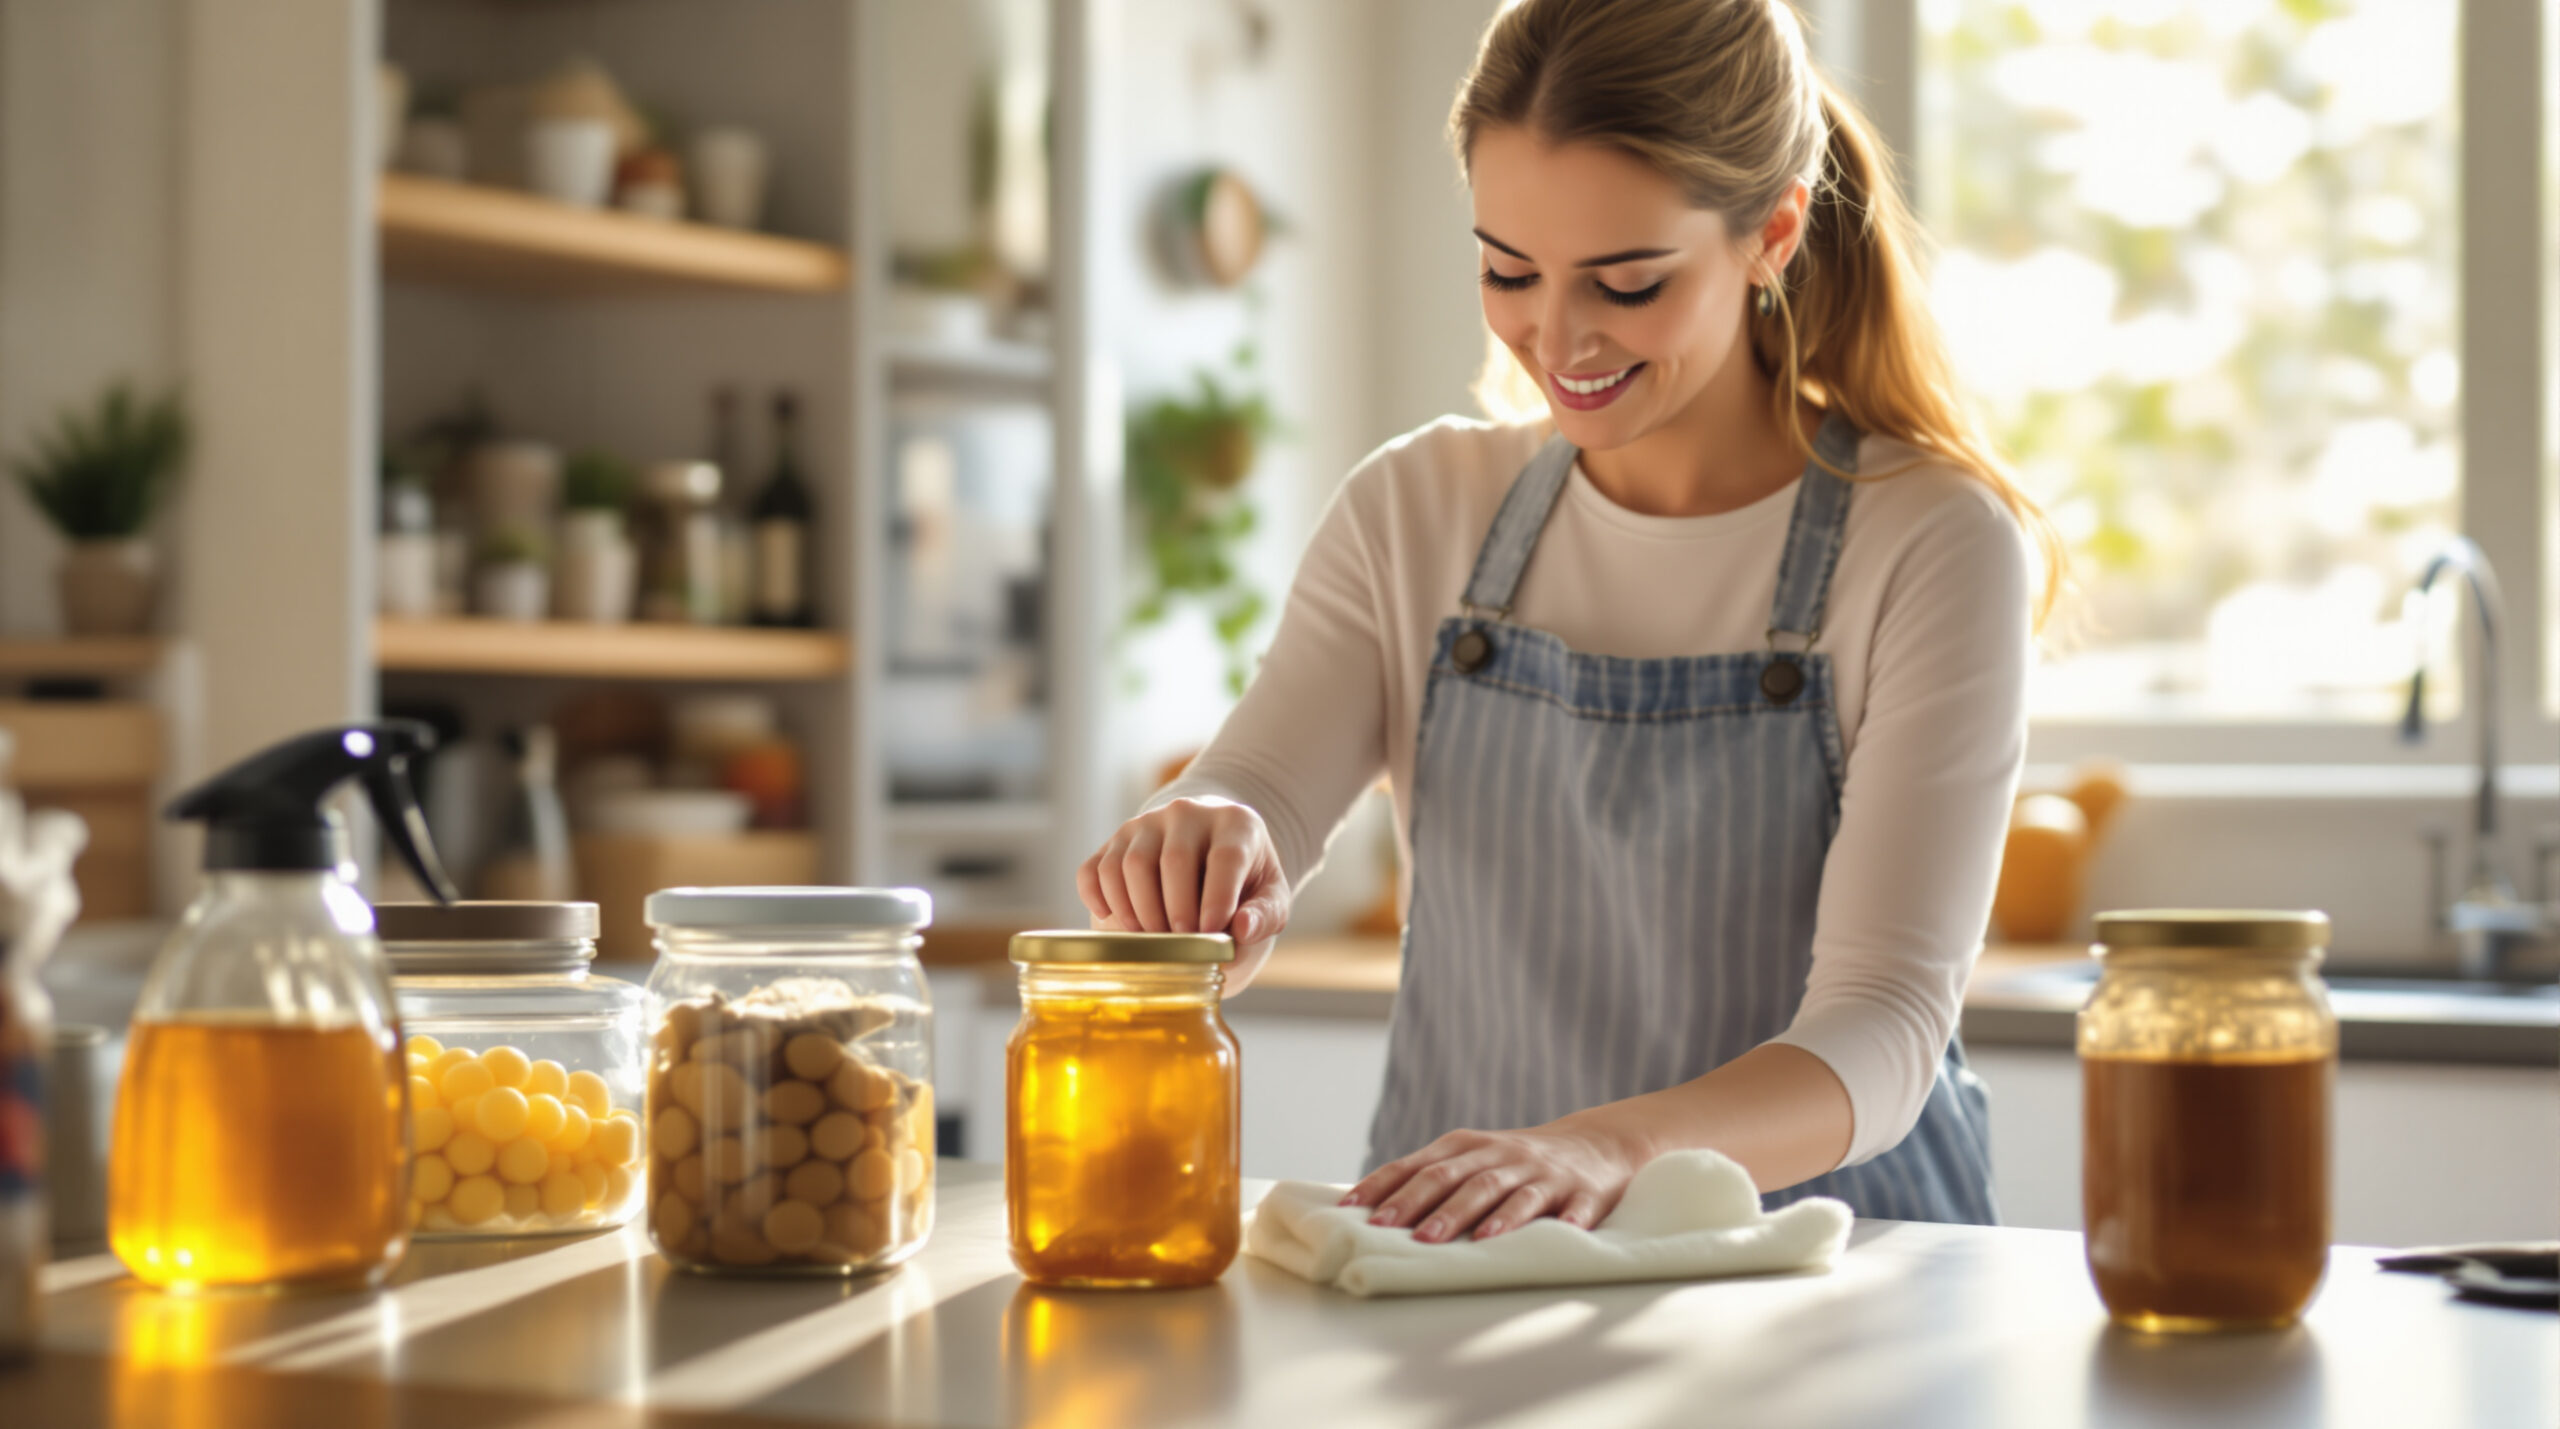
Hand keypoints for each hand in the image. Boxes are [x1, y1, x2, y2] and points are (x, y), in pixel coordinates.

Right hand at [1076, 797, 1289, 983]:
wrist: (1211, 849)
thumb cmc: (1244, 879)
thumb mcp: (1270, 895)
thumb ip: (1265, 914)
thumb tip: (1241, 930)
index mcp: (1235, 822)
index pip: (1225, 857)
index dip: (1217, 899)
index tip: (1211, 934)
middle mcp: (1187, 813)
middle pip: (1173, 861)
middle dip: (1175, 911)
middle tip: (1181, 943)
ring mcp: (1145, 824)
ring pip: (1129, 864)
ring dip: (1137, 910)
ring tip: (1152, 939)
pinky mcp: (1114, 841)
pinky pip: (1093, 869)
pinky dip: (1096, 898)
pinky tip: (1112, 920)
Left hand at [1339, 1116, 1649, 1241]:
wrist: (1596, 1145)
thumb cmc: (1516, 1163)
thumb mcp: (1473, 1159)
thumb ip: (1429, 1178)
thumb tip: (1367, 1209)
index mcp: (1468, 1147)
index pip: (1419, 1165)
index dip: (1386, 1187)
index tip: (1353, 1211)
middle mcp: (1502, 1156)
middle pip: (1457, 1178)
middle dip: (1423, 1204)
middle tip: (1394, 1231)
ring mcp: (1542, 1174)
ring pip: (1505, 1192)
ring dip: (1478, 1216)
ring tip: (1457, 1241)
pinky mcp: (1582, 1193)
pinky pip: (1571, 1209)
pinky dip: (1563, 1222)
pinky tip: (1555, 1234)